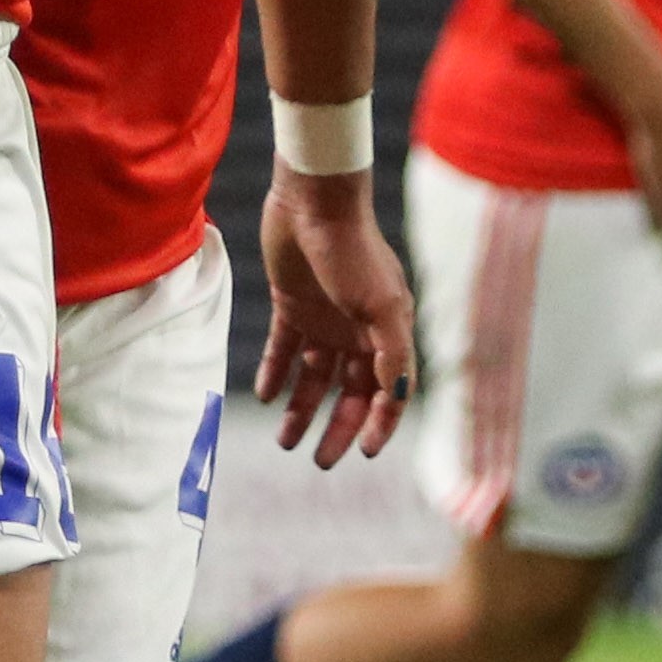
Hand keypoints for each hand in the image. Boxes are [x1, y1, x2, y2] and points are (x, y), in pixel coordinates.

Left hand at [252, 167, 416, 465]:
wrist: (312, 201)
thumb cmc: (353, 250)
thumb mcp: (380, 305)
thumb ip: (390, 354)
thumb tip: (395, 398)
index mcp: (387, 332)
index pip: (387, 391)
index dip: (379, 424)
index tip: (363, 453)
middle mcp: (358, 331)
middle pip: (349, 393)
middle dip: (336, 428)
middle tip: (318, 461)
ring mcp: (324, 318)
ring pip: (314, 377)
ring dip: (301, 409)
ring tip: (285, 440)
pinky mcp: (291, 304)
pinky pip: (283, 350)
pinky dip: (275, 374)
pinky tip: (265, 396)